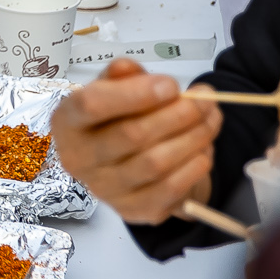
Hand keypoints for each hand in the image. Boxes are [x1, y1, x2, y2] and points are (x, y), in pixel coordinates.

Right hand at [51, 58, 221, 224]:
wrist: (124, 164)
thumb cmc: (116, 119)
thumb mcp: (113, 90)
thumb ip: (121, 76)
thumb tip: (130, 69)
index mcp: (67, 122)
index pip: (91, 105)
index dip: (135, 93)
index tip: (171, 85)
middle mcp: (78, 158)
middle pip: (132, 135)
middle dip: (178, 114)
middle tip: (205, 99)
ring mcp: (105, 189)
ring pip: (155, 163)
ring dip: (193, 137)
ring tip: (212, 118)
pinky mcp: (133, 210)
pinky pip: (169, 190)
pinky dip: (194, 167)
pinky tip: (205, 149)